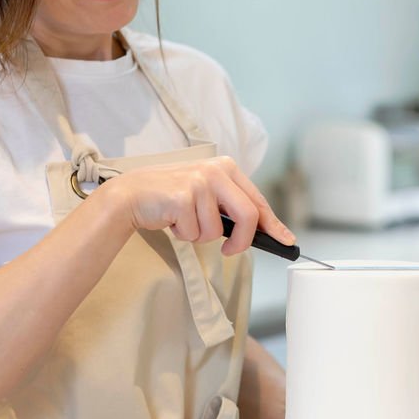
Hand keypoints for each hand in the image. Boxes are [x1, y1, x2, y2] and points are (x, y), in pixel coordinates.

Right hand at [100, 156, 294, 255]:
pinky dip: (183, 235)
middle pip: (248, 217)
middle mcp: (215, 171)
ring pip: (216, 231)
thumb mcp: (206, 194)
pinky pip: (194, 234)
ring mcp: (199, 183)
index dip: (273, 224)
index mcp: (226, 168)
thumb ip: (231, 205)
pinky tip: (171, 219)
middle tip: (229, 251)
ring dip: (199, 235)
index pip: (257, 201)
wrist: (131, 195)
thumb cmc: (170, 197)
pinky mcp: (182, 197)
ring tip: (183, 220)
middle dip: (241, 241)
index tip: (287, 240)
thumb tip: (258, 231)